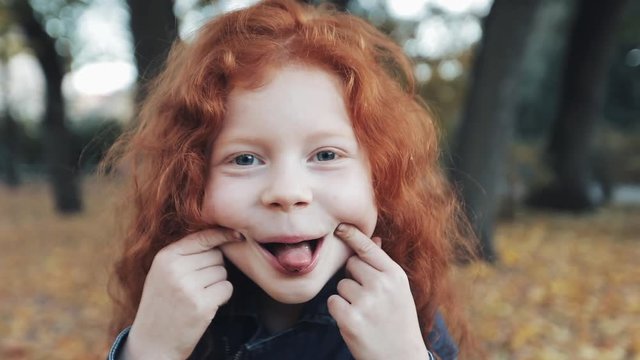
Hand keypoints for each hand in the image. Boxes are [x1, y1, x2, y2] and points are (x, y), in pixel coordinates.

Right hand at [123, 229, 239, 359]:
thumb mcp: (163, 272)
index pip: (202, 237)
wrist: (152, 342)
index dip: (222, 234)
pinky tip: (207, 305)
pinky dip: (222, 297)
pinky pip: (227, 288)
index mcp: (165, 257)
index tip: (237, 234)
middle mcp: (175, 269)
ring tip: (199, 296)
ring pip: (223, 272)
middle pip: (216, 255)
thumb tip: (220, 235)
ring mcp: (188, 287)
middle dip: (214, 268)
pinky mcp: (201, 305)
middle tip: (198, 285)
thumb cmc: (162, 304)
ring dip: (218, 283)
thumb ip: (185, 253)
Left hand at [328, 224, 429, 359]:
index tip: (339, 226)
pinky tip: (356, 322)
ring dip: (347, 297)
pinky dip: (339, 311)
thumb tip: (373, 238)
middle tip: (368, 298)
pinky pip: (333, 302)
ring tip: (365, 313)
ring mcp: (366, 302)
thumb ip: (383, 265)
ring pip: (341, 285)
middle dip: (353, 277)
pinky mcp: (350, 319)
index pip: (368, 248)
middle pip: (351, 264)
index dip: (352, 235)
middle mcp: (382, 285)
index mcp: (395, 275)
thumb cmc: (398, 321)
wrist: (401, 358)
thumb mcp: (399, 290)